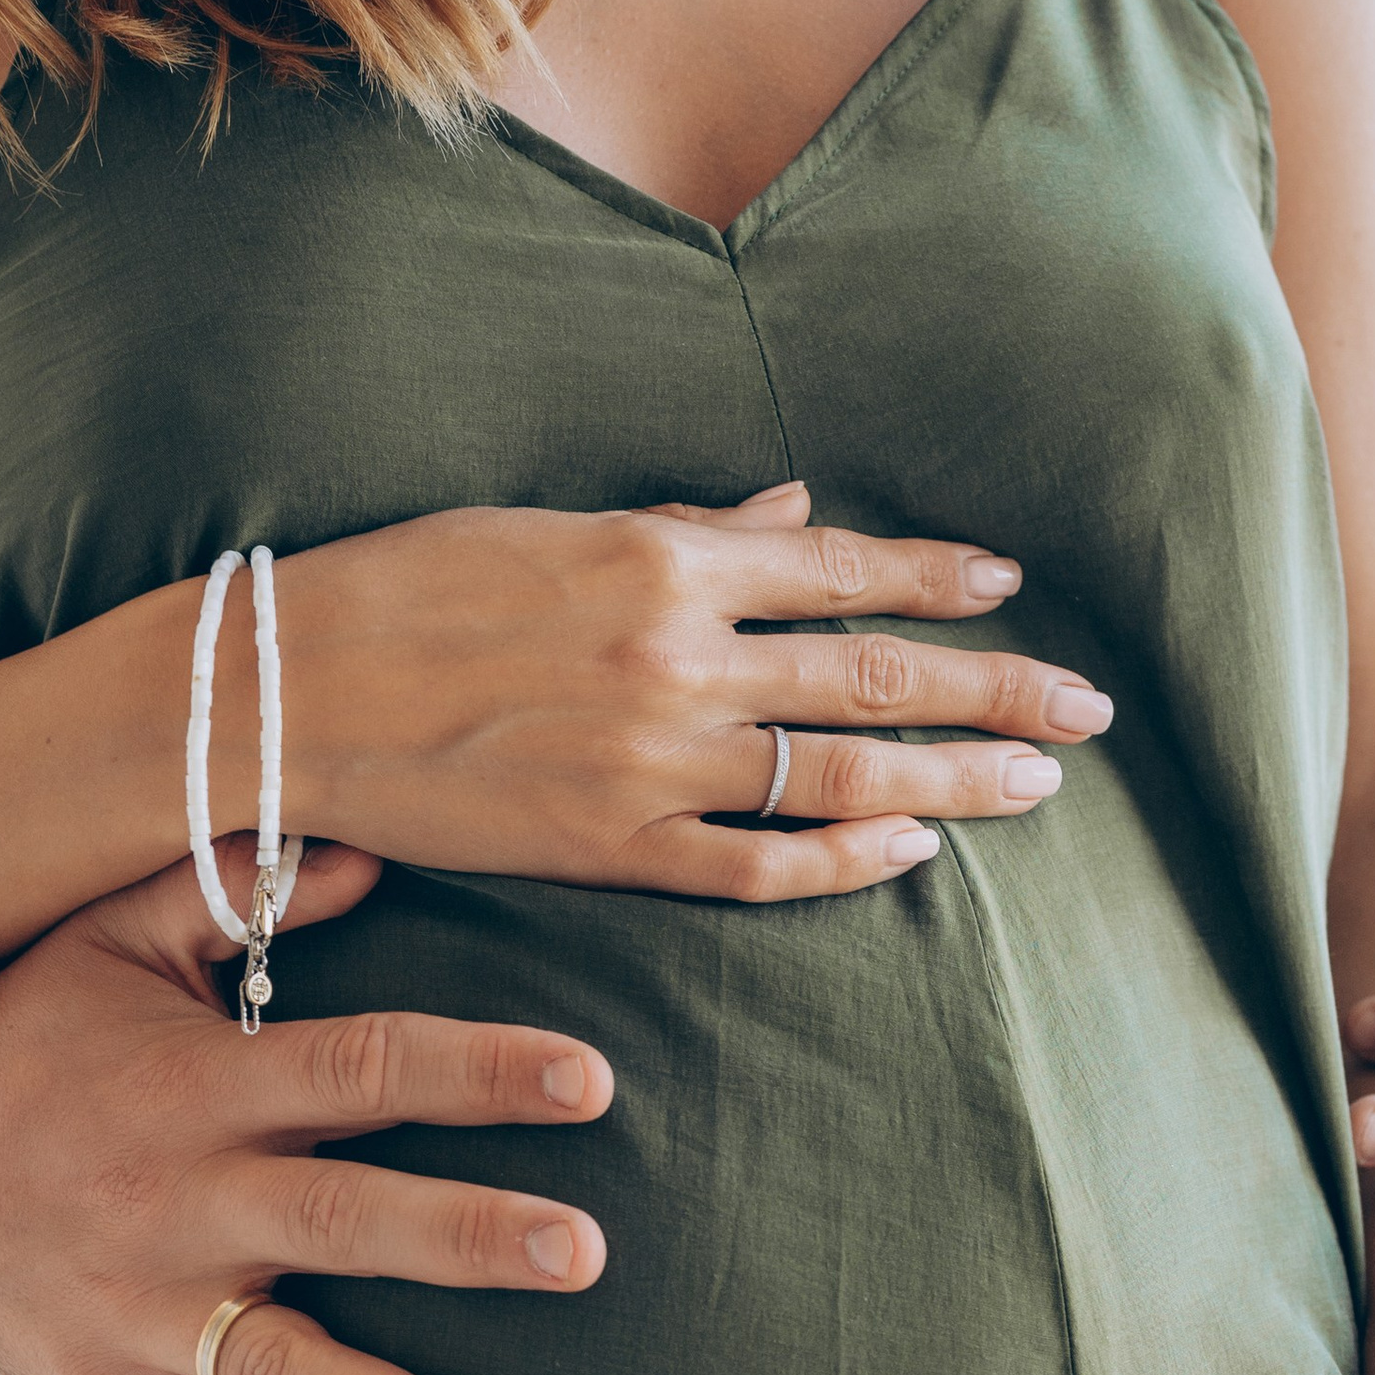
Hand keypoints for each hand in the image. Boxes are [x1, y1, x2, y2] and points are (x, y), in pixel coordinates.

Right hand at [0, 841, 613, 1374]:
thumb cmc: (24, 1026)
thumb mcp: (112, 935)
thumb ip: (237, 889)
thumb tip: (372, 848)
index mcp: (199, 1086)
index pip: (361, 1069)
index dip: (477, 1072)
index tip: (591, 1081)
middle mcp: (177, 1201)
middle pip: (342, 1222)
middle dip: (466, 1238)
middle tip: (586, 1253)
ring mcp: (138, 1310)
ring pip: (279, 1368)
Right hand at [266, 479, 1110, 901]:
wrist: (288, 692)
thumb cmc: (406, 590)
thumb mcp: (550, 528)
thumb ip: (687, 525)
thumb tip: (798, 508)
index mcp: (662, 561)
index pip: (842, 567)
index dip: (938, 579)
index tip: (1010, 588)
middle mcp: (679, 657)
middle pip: (877, 672)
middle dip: (997, 689)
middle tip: (1087, 710)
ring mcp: (653, 761)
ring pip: (843, 770)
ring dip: (955, 777)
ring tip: (1039, 784)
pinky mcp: (612, 847)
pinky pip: (758, 866)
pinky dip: (845, 861)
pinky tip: (910, 852)